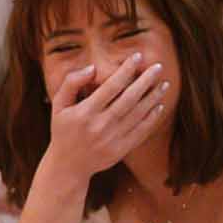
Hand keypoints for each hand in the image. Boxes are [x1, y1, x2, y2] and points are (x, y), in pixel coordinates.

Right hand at [42, 55, 167, 187]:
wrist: (68, 166)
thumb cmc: (63, 130)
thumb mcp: (58, 105)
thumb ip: (71, 83)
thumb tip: (93, 68)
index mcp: (85, 112)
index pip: (111, 86)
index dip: (126, 70)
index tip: (137, 56)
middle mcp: (100, 125)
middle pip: (129, 98)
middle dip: (146, 80)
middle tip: (158, 67)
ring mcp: (112, 139)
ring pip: (138, 114)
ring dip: (153, 97)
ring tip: (164, 84)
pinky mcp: (121, 150)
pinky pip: (141, 131)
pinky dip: (152, 118)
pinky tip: (159, 105)